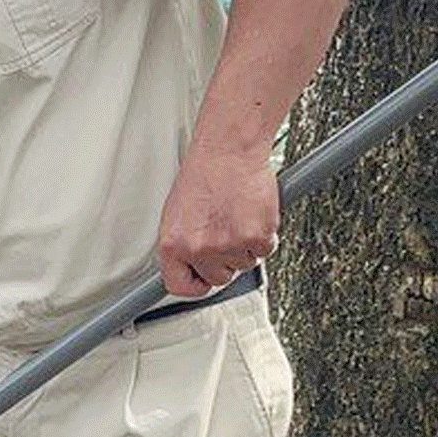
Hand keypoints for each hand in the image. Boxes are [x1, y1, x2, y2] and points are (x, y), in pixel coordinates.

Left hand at [154, 142, 280, 297]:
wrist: (228, 151)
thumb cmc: (204, 175)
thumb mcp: (177, 213)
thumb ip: (183, 244)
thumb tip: (189, 267)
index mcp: (172, 244)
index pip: (179, 286)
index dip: (195, 284)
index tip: (203, 279)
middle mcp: (198, 248)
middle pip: (218, 278)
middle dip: (225, 260)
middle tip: (226, 232)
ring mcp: (228, 245)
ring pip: (244, 264)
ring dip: (245, 246)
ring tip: (237, 216)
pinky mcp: (256, 237)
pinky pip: (265, 250)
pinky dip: (265, 235)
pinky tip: (253, 213)